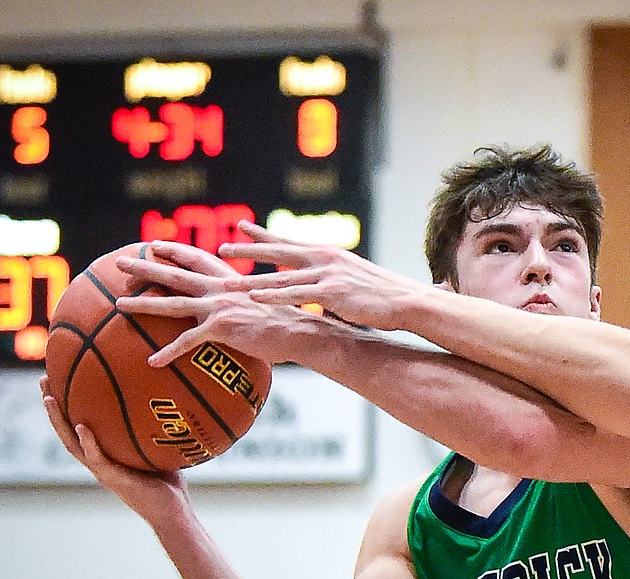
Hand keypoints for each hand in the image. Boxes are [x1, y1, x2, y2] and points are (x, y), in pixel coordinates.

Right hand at [40, 375, 190, 526]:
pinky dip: (88, 442)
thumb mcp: (160, 448)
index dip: (67, 405)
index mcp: (105, 454)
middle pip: (67, 430)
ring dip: (59, 421)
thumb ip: (154, 428)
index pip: (79, 425)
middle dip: (54, 406)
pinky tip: (82, 426)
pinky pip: (97, 458)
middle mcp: (98, 462)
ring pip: (72, 444)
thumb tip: (166, 397)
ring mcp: (103, 471)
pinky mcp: (113, 479)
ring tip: (49, 399)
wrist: (173, 514)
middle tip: (43, 380)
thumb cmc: (169, 483)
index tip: (59, 379)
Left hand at [113, 240, 320, 366]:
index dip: (173, 250)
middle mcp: (220, 288)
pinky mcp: (221, 328)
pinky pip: (186, 341)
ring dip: (142, 304)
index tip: (153, 246)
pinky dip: (168, 352)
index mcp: (229, 280)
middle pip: (173, 274)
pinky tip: (152, 362)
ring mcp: (218, 307)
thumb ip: (241, 301)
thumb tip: (234, 312)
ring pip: (171, 303)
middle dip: (144, 266)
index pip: (196, 258)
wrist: (300, 332)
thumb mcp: (261, 302)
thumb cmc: (285, 322)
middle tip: (119, 262)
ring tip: (118, 305)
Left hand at [219, 220, 425, 330]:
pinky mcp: (331, 292)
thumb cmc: (382, 295)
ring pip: (281, 276)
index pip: (289, 241)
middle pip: (279, 252)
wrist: (406, 301)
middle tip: (223, 248)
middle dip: (249, 250)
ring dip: (251, 279)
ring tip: (227, 282)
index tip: (242, 226)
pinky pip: (295, 294)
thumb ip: (332, 279)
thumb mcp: (353, 279)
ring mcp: (327, 275)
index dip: (264, 235)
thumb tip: (321, 287)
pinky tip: (254, 297)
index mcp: (328, 254)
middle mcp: (325, 258)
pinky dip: (272, 295)